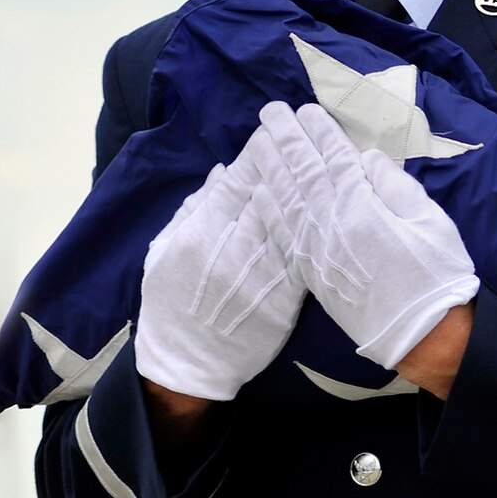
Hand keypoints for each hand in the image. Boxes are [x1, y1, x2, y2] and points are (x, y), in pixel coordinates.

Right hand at [136, 147, 306, 401]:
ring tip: (326, 162)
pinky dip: (321, 232)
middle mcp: (232, 251)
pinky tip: (334, 211)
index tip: (272, 133)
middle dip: (289, 163)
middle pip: (269, 197)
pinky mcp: (285, 298)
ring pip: (293, 222)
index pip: (235, 184)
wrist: (187, 364)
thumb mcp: (162, 254)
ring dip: (311, 191)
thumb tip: (222, 172)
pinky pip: (307, 257)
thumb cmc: (170, 304)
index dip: (257, 155)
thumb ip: (191, 211)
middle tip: (307, 135)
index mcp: (199, 236)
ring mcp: (262, 275)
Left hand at [250, 101, 479, 370]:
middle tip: (271, 113)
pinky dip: (267, 208)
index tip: (306, 110)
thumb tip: (366, 160)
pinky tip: (257, 191)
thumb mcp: (431, 221)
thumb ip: (396, 187)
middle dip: (286, 140)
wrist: (422, 335)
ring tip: (259, 140)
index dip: (320, 133)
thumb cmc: (437, 274)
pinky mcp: (311, 273)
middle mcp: (331, 225)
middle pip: (302, 173)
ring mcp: (316, 250)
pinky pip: (280, 232)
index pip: (334, 160)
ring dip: (269, 167)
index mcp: (364, 208)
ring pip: (285, 199)